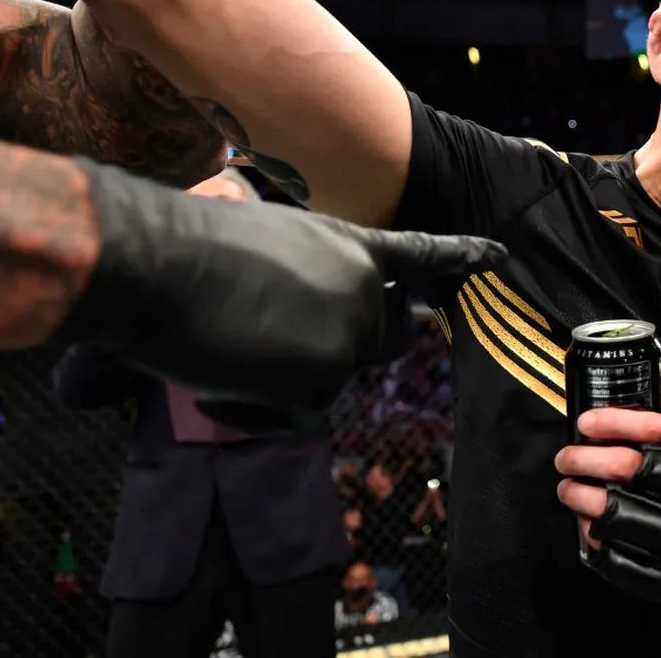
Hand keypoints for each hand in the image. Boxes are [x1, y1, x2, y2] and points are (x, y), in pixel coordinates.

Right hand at [57, 157, 504, 428]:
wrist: (160, 263)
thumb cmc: (194, 247)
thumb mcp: (271, 247)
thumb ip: (312, 282)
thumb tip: (315, 333)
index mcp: (351, 249)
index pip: (420, 255)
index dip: (462, 257)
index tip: (500, 256)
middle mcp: (362, 293)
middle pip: (375, 342)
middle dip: (334, 348)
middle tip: (272, 332)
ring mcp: (346, 336)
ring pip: (327, 381)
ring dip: (279, 377)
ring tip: (231, 339)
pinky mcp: (320, 378)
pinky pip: (297, 413)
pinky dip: (258, 406)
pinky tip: (225, 371)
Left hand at [555, 406, 660, 622]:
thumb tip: (609, 425)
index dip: (617, 423)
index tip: (586, 422)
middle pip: (634, 469)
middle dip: (588, 459)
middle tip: (566, 457)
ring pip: (621, 514)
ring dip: (582, 498)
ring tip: (569, 490)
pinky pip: (622, 561)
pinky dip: (597, 540)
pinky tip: (588, 526)